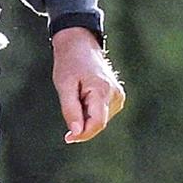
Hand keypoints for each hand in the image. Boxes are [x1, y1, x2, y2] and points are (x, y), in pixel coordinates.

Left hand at [51, 27, 124, 143]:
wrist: (80, 45)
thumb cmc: (70, 63)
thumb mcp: (64, 85)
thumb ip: (70, 110)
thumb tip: (76, 133)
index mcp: (103, 90)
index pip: (97, 123)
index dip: (83, 134)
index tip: (67, 138)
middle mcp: (115, 95)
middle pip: (98, 123)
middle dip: (82, 123)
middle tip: (69, 103)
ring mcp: (118, 96)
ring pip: (100, 120)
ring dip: (85, 116)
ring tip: (78, 94)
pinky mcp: (117, 98)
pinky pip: (102, 114)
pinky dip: (90, 111)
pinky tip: (84, 95)